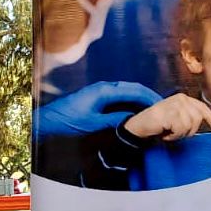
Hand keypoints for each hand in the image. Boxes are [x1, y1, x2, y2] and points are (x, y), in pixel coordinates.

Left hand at [35, 81, 162, 137]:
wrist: (46, 121)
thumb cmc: (66, 122)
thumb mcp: (93, 124)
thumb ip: (114, 120)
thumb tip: (134, 120)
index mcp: (104, 90)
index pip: (134, 91)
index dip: (150, 98)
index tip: (163, 106)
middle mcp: (104, 87)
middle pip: (132, 88)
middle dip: (148, 97)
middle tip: (163, 107)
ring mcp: (99, 90)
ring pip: (126, 92)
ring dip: (139, 100)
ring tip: (152, 110)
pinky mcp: (96, 97)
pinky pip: (118, 96)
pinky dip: (129, 102)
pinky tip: (135, 112)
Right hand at [123, 93, 210, 140]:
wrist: (138, 125)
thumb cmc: (157, 123)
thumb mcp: (175, 115)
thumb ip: (188, 114)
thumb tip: (206, 120)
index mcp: (182, 98)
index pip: (201, 107)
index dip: (209, 117)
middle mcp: (180, 99)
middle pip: (197, 119)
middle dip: (189, 130)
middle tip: (176, 134)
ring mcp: (175, 106)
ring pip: (190, 126)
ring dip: (180, 134)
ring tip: (169, 133)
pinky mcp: (170, 114)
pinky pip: (181, 130)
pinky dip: (174, 136)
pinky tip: (165, 134)